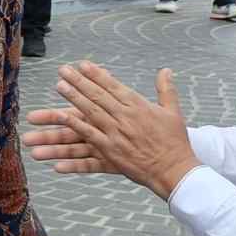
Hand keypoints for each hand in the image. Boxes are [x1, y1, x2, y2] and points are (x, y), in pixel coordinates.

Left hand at [24, 64, 195, 197]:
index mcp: (139, 106)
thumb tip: (166, 70)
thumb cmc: (175, 142)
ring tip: (60, 85)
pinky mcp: (111, 150)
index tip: (83, 64)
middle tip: (64, 70)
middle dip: (79, 81)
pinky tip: (62, 116)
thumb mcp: (174, 112)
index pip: (113, 86)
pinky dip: (76, 125)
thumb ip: (166, 89)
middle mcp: (126, 117)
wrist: (174, 170)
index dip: (97, 74)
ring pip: (91, 111)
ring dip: (74, 98)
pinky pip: (90, 135)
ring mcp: (117, 133)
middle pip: (98, 95)